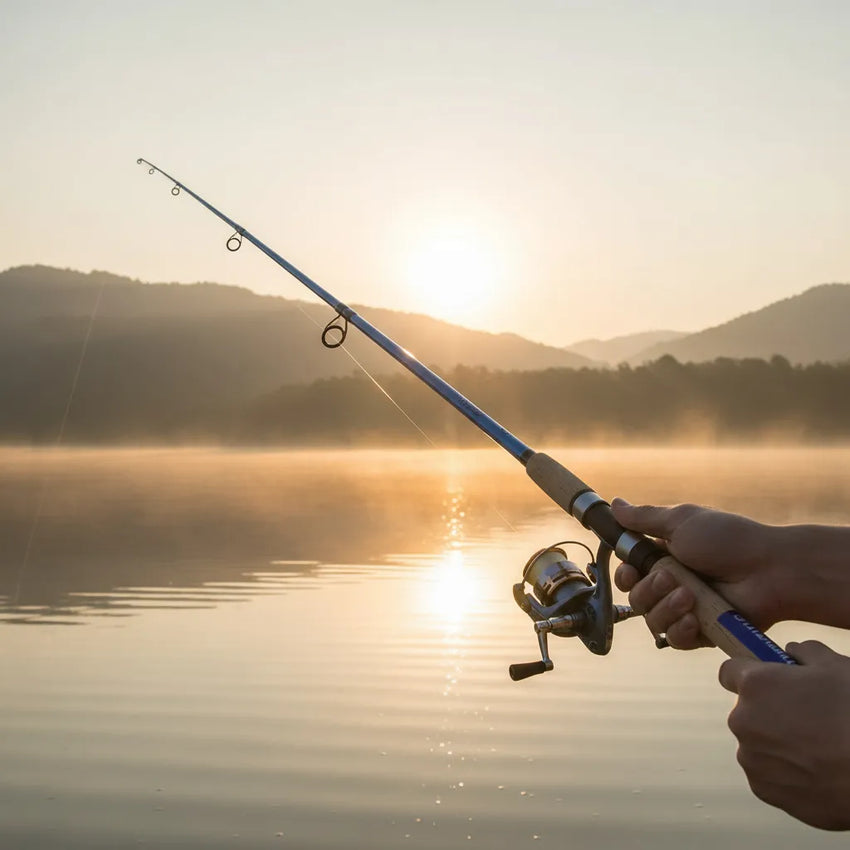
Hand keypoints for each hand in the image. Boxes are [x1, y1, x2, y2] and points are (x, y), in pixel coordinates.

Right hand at [612, 499, 788, 648]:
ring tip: (690, 596)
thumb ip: (644, 518)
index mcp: (665, 556)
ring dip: (665, 608)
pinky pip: (674, 640)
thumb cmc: (729, 539)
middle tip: (671, 577)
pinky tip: (695, 619)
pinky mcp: (702, 632)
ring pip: (652, 620)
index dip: (624, 575)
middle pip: (635, 598)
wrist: (770, 570)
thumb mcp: (681, 521)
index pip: (629, 572)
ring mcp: (686, 609)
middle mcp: (672, 583)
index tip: (631, 571)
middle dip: (648, 590)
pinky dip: (680, 629)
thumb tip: (614, 503)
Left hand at [720, 641, 849, 829]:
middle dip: (769, 711)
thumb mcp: (836, 667)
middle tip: (807, 718)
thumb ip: (806, 652)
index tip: (768, 680)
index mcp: (755, 685)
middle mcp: (742, 720)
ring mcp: (751, 758)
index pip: (729, 672)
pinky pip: (767, 773)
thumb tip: (792, 652)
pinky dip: (785, 772)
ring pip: (757, 743)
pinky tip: (815, 771)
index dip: (749, 674)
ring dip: (776, 743)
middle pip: (746, 710)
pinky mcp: (763, 790)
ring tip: (816, 748)